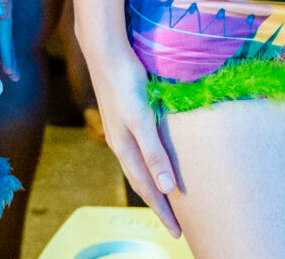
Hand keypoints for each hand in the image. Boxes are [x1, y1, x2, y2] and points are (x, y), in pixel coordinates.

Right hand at [83, 38, 178, 233]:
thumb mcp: (142, 119)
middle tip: (176, 226)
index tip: (178, 231)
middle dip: (159, 205)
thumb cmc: (126, 83)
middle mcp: (122, 145)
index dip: (163, 210)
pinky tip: (155, 162)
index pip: (148, 189)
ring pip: (139, 169)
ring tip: (167, 201)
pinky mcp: (124, 119)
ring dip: (153, 187)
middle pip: (142, 183)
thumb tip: (167, 189)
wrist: (106, 53)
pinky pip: (138, 153)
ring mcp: (121, 132)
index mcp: (126, 149)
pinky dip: (148, 166)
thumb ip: (154, 153)